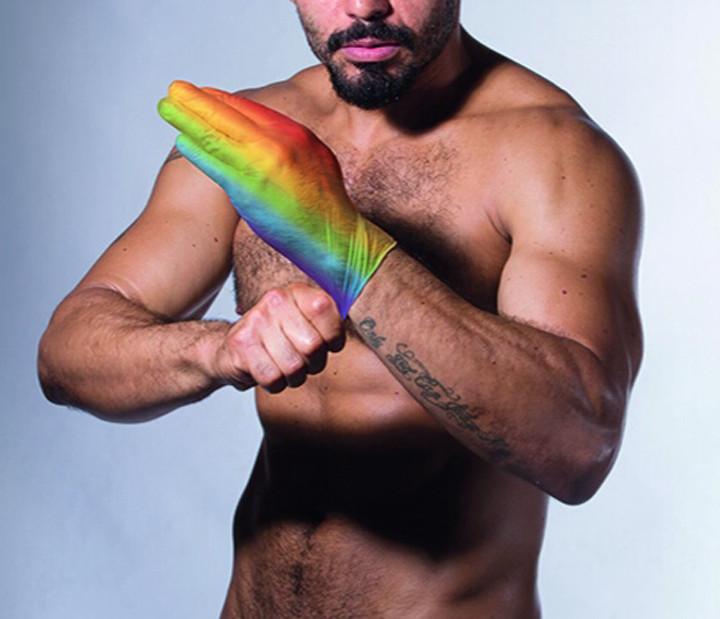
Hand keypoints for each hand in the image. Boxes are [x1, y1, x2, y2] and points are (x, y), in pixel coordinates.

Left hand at [157, 80, 395, 317]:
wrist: (338, 241)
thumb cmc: (328, 211)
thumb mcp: (319, 164)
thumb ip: (293, 148)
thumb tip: (271, 140)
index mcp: (298, 136)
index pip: (254, 110)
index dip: (225, 101)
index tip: (205, 93)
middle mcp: (281, 144)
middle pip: (232, 116)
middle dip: (200, 101)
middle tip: (175, 89)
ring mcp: (265, 165)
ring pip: (219, 136)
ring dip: (189, 120)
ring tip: (167, 107)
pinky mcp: (252, 189)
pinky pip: (218, 165)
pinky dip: (198, 151)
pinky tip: (182, 142)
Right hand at [212, 283, 344, 392]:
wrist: (233, 349)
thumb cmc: (280, 339)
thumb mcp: (307, 323)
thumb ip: (333, 319)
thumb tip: (374, 317)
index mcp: (297, 292)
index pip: (327, 311)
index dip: (332, 337)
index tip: (326, 343)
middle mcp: (275, 300)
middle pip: (313, 346)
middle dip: (312, 363)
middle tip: (301, 359)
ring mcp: (255, 321)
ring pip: (294, 366)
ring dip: (293, 376)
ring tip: (283, 366)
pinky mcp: (241, 345)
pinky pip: (273, 377)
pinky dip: (275, 383)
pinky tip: (268, 371)